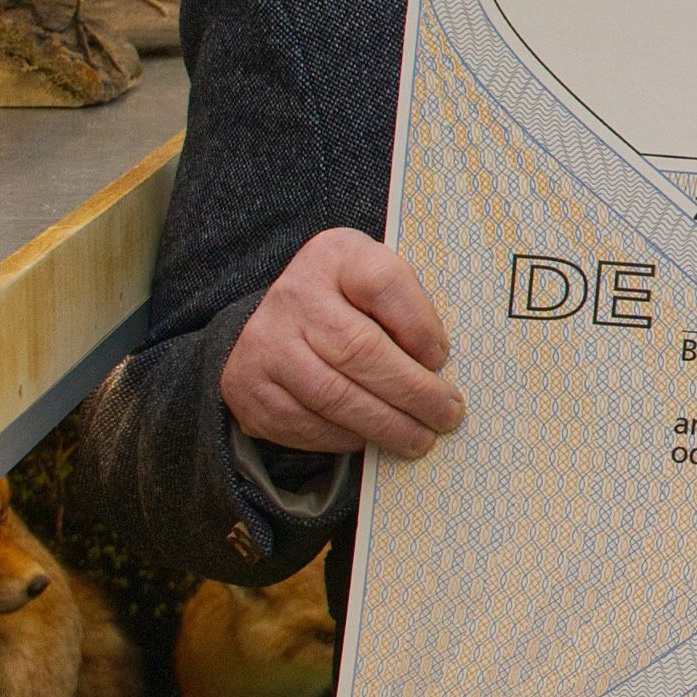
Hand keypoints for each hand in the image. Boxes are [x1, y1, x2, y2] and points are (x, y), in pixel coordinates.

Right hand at [219, 229, 463, 458]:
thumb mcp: (379, 285)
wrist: (277, 326)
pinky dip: (348, 438)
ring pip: (334, 395)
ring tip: (420, 438)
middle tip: (447, 414)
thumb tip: (438, 373)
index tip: (441, 358)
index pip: (382, 283)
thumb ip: (408, 312)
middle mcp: (295, 294)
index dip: (418, 326)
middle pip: (360, 349)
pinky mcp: (250, 388)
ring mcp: (267, 342)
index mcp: (336, 257)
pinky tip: (374, 439)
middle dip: (413, 391)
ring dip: (386, 425)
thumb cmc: (350, 306)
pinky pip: (307, 424)